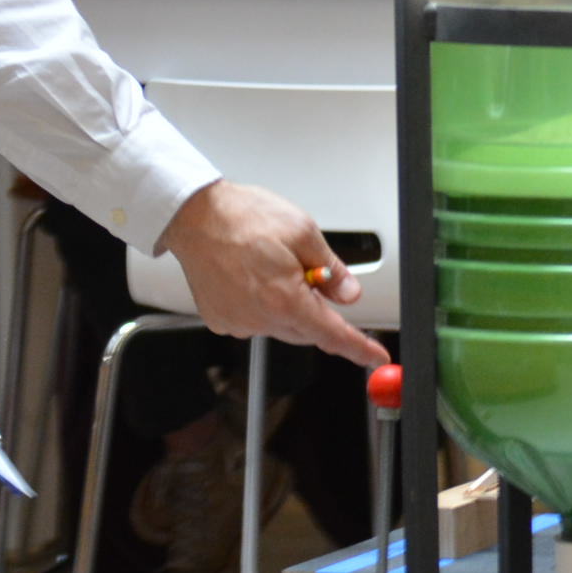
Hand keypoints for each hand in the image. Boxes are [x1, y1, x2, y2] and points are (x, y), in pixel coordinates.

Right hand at [157, 180, 389, 365]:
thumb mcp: (304, 233)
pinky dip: (264, 306)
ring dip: (290, 306)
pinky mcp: (220, 320)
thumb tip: (349, 294)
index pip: (333, 334)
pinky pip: (256, 321)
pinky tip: (255, 277)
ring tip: (275, 266)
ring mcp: (237, 322)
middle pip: (308, 330)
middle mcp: (258, 319)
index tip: (376, 356)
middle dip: (319, 310)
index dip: (358, 348)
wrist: (195, 216)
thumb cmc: (244, 218)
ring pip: (282, 326)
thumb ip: (332, 270)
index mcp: (284, 300)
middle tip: (314, 276)